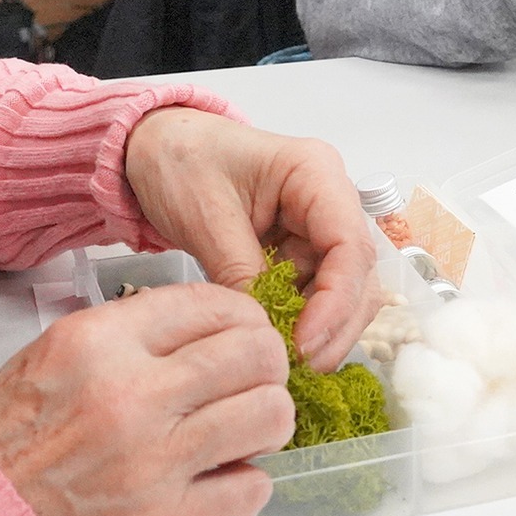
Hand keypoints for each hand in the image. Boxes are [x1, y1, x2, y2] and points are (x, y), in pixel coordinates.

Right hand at [0, 282, 292, 515]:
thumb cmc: (5, 438)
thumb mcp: (59, 352)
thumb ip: (135, 334)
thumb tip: (211, 328)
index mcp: (100, 341)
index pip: (213, 304)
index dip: (244, 317)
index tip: (246, 331)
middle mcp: (130, 394)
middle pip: (254, 354)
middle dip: (268, 365)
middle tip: (257, 379)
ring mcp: (151, 462)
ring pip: (267, 416)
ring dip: (268, 421)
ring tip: (248, 428)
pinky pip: (250, 490)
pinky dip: (248, 482)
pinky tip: (223, 476)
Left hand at [124, 108, 375, 371]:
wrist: (156, 148)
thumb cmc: (181, 160)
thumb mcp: (205, 215)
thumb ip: (239, 270)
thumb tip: (265, 330)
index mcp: (315, 173)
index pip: (349, 244)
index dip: (336, 301)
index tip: (304, 343)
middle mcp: (329, 200)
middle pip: (359, 275)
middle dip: (335, 326)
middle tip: (298, 367)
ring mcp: (317, 228)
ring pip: (344, 292)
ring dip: (320, 330)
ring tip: (284, 361)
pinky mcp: (300, 252)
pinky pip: (313, 295)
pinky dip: (299, 323)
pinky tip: (275, 345)